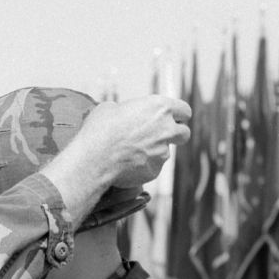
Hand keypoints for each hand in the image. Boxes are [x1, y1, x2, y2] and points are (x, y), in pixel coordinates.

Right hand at [43, 96, 190, 219]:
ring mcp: (163, 152)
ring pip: (165, 152)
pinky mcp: (155, 171)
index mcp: (160, 108)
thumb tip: (125, 115)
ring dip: (154, 152)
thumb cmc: (100, 129)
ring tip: (131, 153)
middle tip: (160, 136)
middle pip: (184, 133)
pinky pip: (152, 167)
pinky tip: (126, 164)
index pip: (184, 110)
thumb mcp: (111, 108)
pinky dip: (143, 166)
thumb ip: (128, 111)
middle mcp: (167, 129)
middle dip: (175, 135)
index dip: (178, 115)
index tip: (172, 119)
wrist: (94, 158)